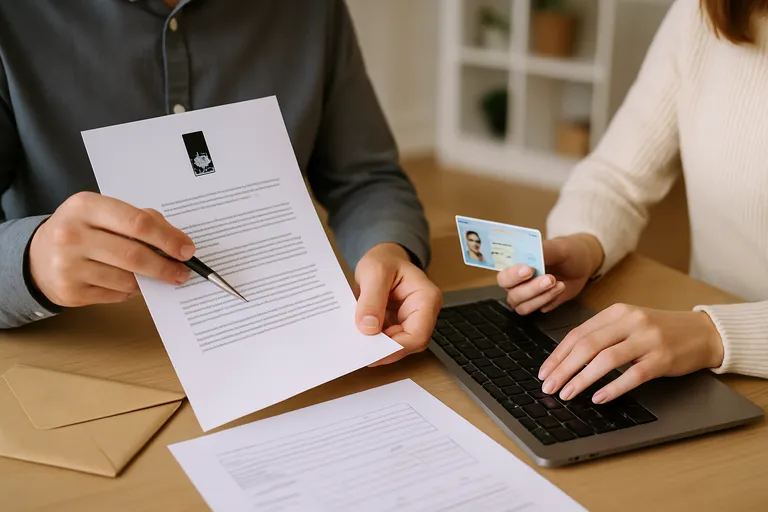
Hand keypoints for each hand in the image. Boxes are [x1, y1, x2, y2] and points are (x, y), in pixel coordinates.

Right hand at [29, 192, 195, 306]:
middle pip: (134, 255)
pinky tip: (130, 283)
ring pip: (127, 279)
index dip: (168, 238)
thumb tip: (176, 242)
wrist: (37, 256)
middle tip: (182, 272)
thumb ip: (140, 220)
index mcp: (85, 206)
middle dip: (165, 266)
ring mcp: (68, 265)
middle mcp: (72, 235)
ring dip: (149, 281)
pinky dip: (131, 291)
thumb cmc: (82, 230)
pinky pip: (116, 295)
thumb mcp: (104, 213)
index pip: (138, 223)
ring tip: (156, 277)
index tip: (187, 250)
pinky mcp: (70, 292)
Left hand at [354, 243, 442, 365]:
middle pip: (410, 343)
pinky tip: (360, 337)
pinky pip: (390, 340)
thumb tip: (368, 328)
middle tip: (358, 349)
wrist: (383, 258)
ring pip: (400, 346)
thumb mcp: (374, 271)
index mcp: (427, 298)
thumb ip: (371, 299)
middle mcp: (425, 312)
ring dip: (378, 347)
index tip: (370, 350)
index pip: (418, 335)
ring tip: (356, 342)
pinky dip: (374, 341)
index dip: (395, 347)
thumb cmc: (384, 259)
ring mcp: (413, 320)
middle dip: (385, 349)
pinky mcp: (401, 325)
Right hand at [497, 234, 603, 314]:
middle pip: (512, 294)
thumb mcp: (558, 247)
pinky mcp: (539, 304)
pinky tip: (561, 288)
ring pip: (523, 306)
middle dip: (530, 289)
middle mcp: (516, 283)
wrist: (582, 263)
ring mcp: (527, 296)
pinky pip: (539, 310)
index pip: (503, 276)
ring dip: (542, 297)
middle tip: (549, 279)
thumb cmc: (566, 251)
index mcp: (514, 266)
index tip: (529, 269)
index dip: (512, 275)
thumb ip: (544, 250)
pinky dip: (550, 301)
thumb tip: (533, 253)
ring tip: (559, 283)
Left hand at [538, 304, 724, 403]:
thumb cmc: (659, 331)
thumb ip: (602, 335)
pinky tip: (598, 398)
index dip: (557, 354)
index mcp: (617, 312)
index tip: (544, 372)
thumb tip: (567, 360)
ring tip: (567, 394)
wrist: (702, 333)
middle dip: (563, 368)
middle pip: (587, 346)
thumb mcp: (629, 324)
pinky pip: (632, 375)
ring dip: (582, 380)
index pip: (578, 334)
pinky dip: (612, 388)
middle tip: (549, 386)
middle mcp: (630, 322)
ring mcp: (647, 340)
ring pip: (606, 360)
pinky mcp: (662, 359)